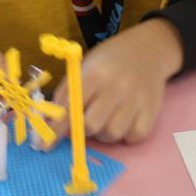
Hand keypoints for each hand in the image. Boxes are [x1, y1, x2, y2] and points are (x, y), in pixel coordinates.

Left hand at [50, 18, 182, 143]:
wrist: (148, 50)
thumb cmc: (109, 61)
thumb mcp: (83, 67)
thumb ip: (66, 94)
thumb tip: (48, 123)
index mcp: (95, 74)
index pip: (71, 107)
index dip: (57, 128)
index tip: (45, 145)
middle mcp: (117, 87)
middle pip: (92, 125)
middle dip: (82, 130)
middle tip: (83, 122)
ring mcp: (136, 100)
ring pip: (112, 134)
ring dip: (103, 133)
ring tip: (105, 118)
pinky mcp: (151, 112)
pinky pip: (133, 136)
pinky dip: (124, 134)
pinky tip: (122, 120)